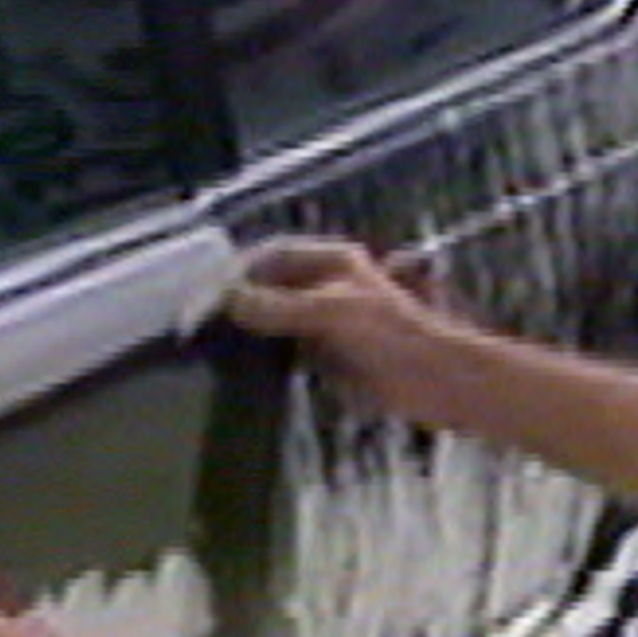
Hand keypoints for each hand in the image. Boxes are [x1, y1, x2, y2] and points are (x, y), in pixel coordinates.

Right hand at [221, 234, 449, 415]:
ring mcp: (325, 323)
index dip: (243, 268)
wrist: (434, 381)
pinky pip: (287, 353)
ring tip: (212, 346)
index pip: (275, 254)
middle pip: (270, 287)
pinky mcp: (327, 357)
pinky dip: (265, 358)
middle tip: (203, 322)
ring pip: (275, 321)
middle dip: (240, 301)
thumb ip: (282, 305)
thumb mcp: (335, 310)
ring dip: (249, 331)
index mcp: (333, 261)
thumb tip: (231, 302)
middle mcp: (325, 287)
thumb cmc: (393, 334)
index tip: (209, 290)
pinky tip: (241, 369)